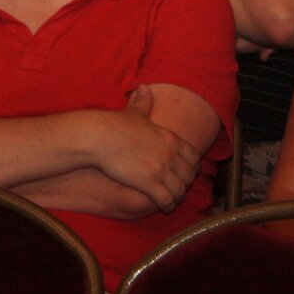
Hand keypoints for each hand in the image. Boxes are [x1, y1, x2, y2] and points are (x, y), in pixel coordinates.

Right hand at [93, 86, 201, 211]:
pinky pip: (167, 200)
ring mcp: (160, 169)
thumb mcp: (134, 112)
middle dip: (185, 183)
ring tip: (172, 199)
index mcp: (170, 138)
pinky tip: (163, 206)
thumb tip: (143, 87)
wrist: (99, 137)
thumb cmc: (114, 124)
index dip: (192, 167)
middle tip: (178, 187)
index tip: (185, 172)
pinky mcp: (148, 183)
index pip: (194, 157)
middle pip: (189, 175)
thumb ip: (143, 102)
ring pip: (181, 190)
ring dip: (178, 196)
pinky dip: (168, 205)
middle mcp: (170, 154)